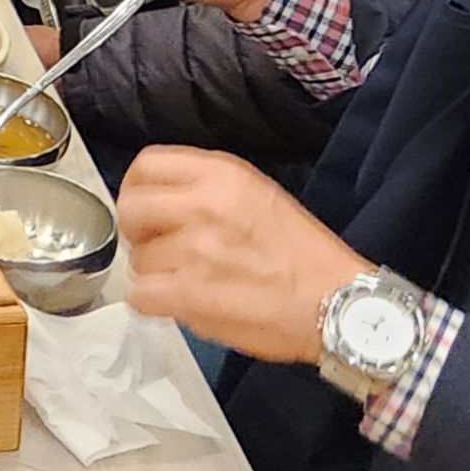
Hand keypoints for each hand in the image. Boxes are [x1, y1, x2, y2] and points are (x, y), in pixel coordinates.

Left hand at [116, 146, 369, 363]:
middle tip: (157, 249)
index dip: (137, 190)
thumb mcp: (258, 195)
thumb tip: (161, 203)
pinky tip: (177, 304)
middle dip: (137, 232)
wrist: (339, 305)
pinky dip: (153, 304)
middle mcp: (204, 204)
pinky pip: (140, 296)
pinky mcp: (190, 294)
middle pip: (130, 208)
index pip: (146, 165)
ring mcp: (194, 250)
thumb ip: (207, 190)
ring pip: (137, 260)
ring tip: (188, 282)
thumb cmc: (304, 256)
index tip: (147, 210)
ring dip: (155, 275)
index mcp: (222, 175)